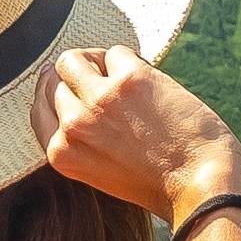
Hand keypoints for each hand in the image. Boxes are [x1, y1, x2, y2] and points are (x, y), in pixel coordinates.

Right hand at [32, 47, 240, 219]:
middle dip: (79, 78)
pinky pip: (116, 53)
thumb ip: (83, 140)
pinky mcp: (129, 78)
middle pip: (55, 80)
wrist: (200, 187)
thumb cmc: (160, 185)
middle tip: (107, 83)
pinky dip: (133, 63)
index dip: (59, 94)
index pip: (40, 108)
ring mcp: (98, 99)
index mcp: (61, 153)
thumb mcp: (103, 172)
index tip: (75, 88)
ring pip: (73, 59)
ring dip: (95, 62)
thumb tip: (77, 91)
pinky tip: (151, 82)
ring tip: (122, 76)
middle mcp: (72, 125)